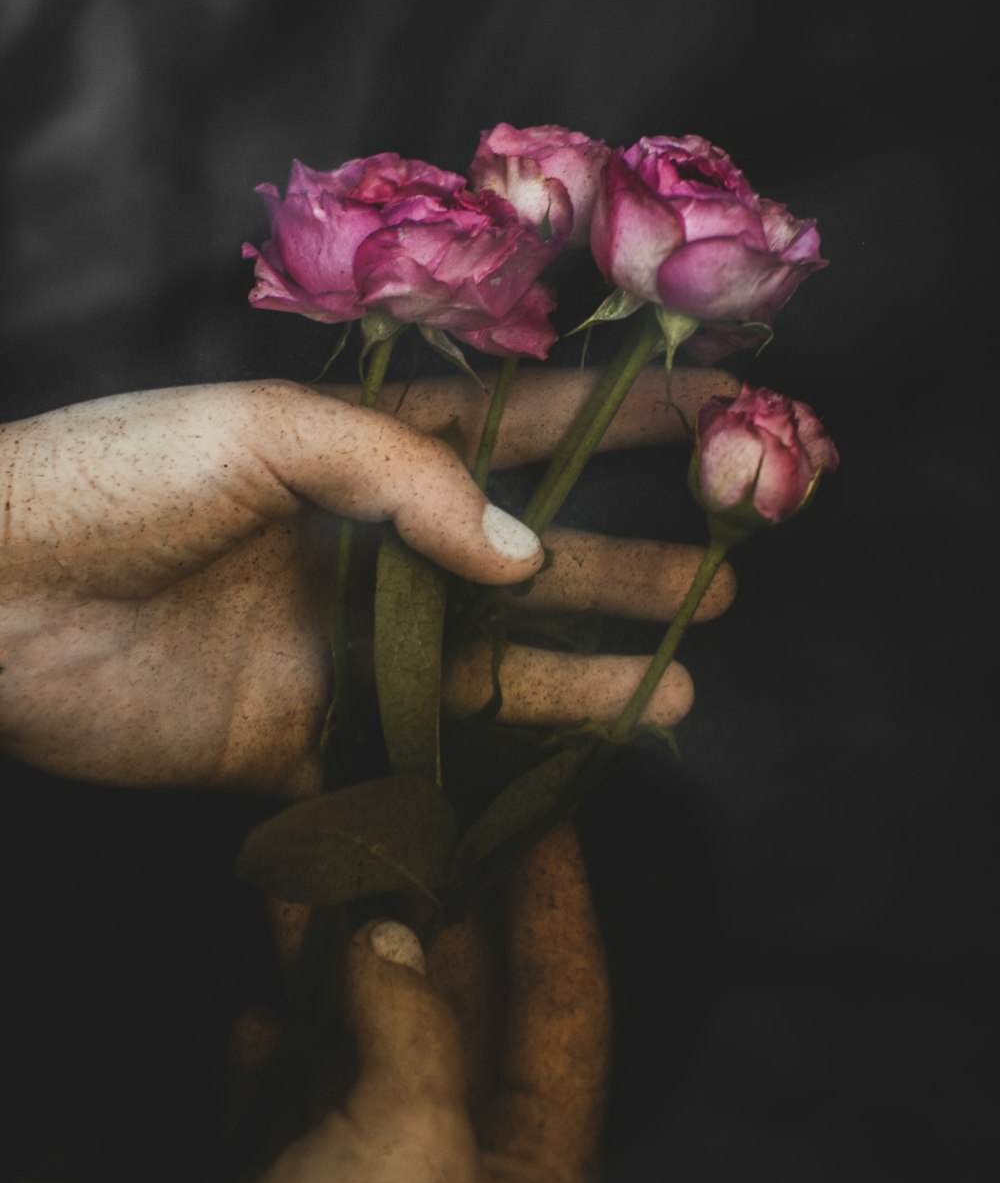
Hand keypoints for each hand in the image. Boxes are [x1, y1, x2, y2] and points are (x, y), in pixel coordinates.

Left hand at [0, 366, 735, 794]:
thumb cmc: (112, 480)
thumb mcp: (264, 433)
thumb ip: (404, 479)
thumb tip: (525, 553)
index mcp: (357, 456)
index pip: (518, 433)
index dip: (619, 422)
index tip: (717, 410)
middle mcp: (363, 553)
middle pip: (522, 564)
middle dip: (620, 570)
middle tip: (720, 581)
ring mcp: (337, 649)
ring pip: (488, 670)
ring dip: (582, 676)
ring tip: (677, 685)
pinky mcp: (296, 739)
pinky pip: (413, 763)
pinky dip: (487, 773)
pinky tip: (558, 772)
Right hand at [112, 821, 609, 1182]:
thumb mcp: (409, 1141)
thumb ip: (413, 1020)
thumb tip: (386, 931)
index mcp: (536, 1167)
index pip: (570, 1005)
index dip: (560, 906)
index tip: (547, 819)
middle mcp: (470, 1168)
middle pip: (471, 1007)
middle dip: (442, 912)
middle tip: (422, 820)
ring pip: (377, 1036)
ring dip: (346, 958)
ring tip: (319, 871)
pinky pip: (302, 1088)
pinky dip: (283, 1039)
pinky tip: (260, 1005)